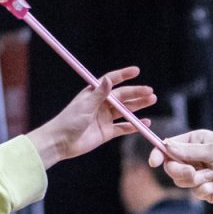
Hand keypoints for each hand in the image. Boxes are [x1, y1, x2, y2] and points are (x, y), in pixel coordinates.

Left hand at [26, 66, 156, 167]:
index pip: (111, 81)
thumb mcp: (85, 105)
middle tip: (150, 92)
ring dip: (138, 106)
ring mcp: (105, 118)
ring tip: (151, 101)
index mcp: (94, 94)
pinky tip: (145, 122)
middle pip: (122, 97)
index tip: (136, 71)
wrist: (61, 142)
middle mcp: (101, 104)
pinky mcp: (107, 132)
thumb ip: (99, 94)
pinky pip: (124, 128)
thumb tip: (110, 80)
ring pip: (125, 111)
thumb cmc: (69, 120)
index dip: (123, 75)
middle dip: (137, 93)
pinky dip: (134, 126)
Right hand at [150, 129, 212, 206]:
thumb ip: (189, 151)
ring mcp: (200, 174)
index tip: (154, 162)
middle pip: (171, 167)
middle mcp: (195, 157)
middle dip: (181, 171)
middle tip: (193, 173)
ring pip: (182, 182)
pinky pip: (196, 193)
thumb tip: (166, 146)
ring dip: (198, 181)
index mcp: (196, 142)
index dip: (159, 154)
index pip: (170, 147)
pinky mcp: (206, 190)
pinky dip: (207, 190)